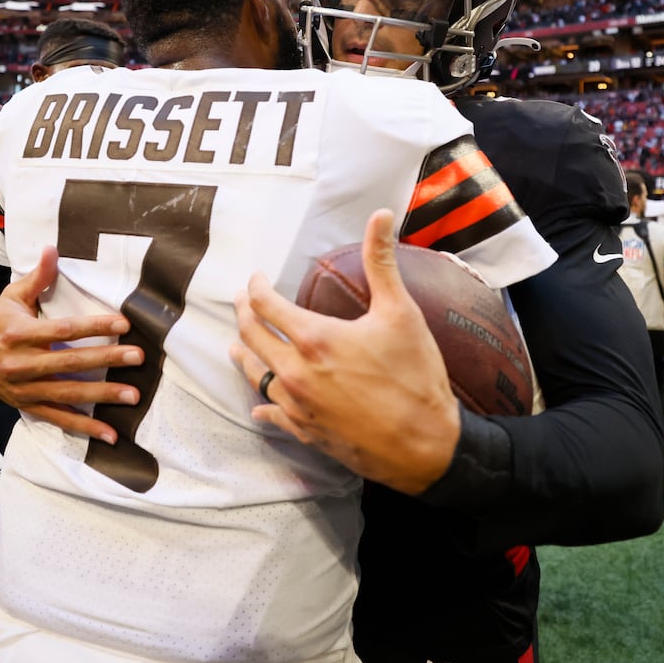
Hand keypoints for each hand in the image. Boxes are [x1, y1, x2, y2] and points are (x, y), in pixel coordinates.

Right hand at [0, 246, 143, 442]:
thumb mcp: (12, 297)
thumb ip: (37, 277)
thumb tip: (52, 248)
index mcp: (18, 334)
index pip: (62, 330)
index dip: (93, 326)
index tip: (123, 324)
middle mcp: (21, 364)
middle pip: (69, 362)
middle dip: (106, 359)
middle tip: (137, 357)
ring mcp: (26, 390)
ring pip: (68, 393)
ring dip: (102, 395)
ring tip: (132, 395)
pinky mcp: (31, 407)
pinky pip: (60, 418)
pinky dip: (85, 428)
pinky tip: (111, 434)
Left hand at [231, 209, 460, 495]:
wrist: (426, 446)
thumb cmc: (415, 378)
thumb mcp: (401, 313)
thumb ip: (382, 262)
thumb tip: (381, 215)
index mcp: (314, 339)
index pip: (267, 305)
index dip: (257, 286)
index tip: (256, 277)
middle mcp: (296, 372)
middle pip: (253, 338)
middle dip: (245, 315)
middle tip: (242, 302)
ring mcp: (298, 405)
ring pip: (256, 377)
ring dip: (245, 356)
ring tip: (237, 346)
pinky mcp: (307, 431)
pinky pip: (274, 415)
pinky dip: (264, 406)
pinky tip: (259, 408)